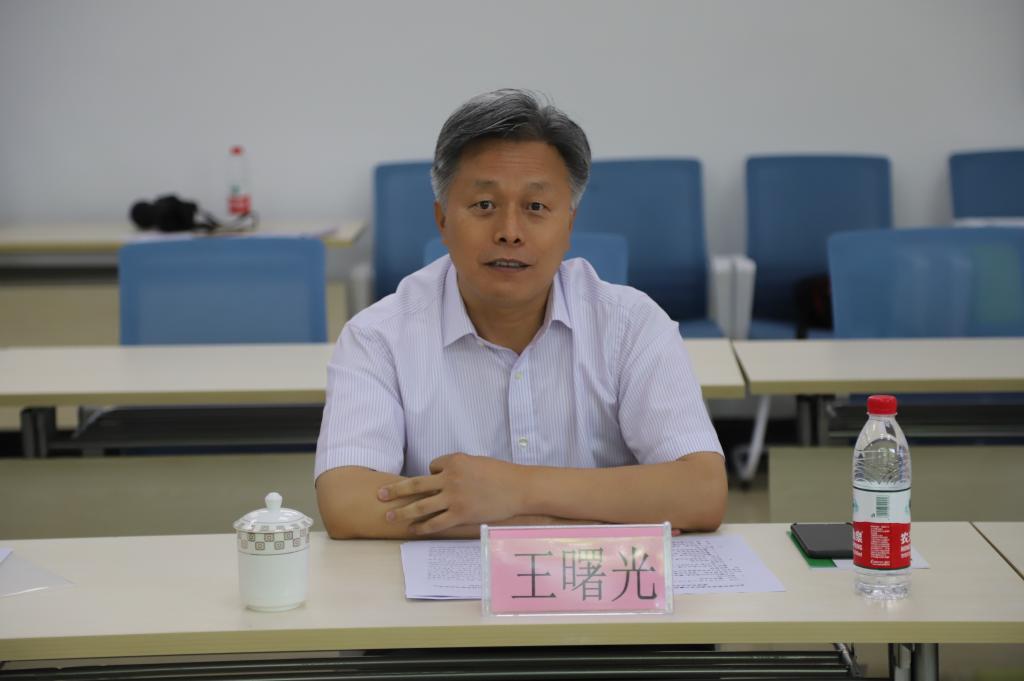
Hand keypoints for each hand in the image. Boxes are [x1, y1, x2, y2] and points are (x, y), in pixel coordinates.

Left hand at [377, 453, 525, 534]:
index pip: (432, 466)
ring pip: (421, 505)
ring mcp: (454, 497)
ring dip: (403, 512)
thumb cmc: (502, 474)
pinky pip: (436, 522)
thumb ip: (459, 468)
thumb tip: (442, 477)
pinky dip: (423, 527)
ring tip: (389, 516)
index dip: (432, 473)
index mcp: (455, 461)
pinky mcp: (460, 514)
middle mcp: (450, 478)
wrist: (520, 488)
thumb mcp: (477, 462)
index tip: (435, 480)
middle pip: (415, 484)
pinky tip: (414, 530)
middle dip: (395, 490)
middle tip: (380, 494)